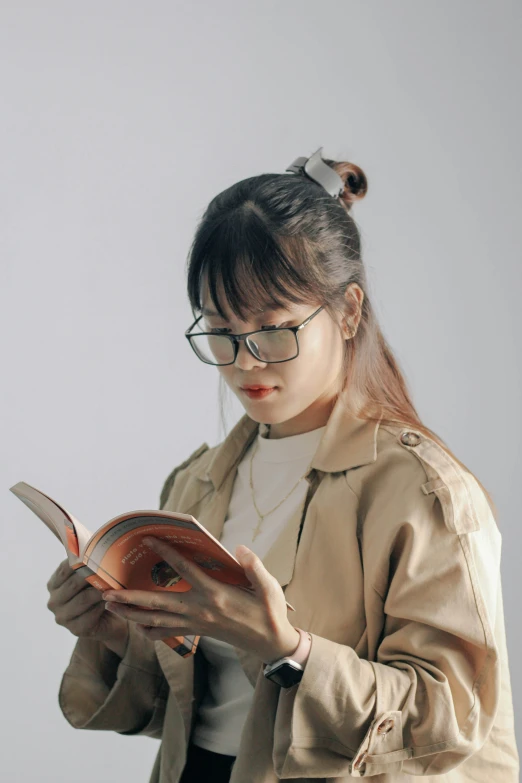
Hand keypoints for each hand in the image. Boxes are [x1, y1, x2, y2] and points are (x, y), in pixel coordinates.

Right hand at [47, 559, 128, 653]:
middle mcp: (54, 601)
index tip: (97, 552)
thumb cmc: (100, 592)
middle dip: (93, 575)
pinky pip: (90, 615)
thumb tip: (89, 537)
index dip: (81, 560)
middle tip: (109, 567)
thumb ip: (86, 559)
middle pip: (73, 583)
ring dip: (100, 590)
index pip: (65, 568)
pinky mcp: (75, 629)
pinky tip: (112, 600)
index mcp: (54, 584)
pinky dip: (102, 606)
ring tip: (114, 582)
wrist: (110, 621)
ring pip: (83, 599)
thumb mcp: (92, 575)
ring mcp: (63, 617)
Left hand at [102, 537, 299, 662]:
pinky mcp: (198, 631)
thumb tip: (238, 547)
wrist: (271, 642)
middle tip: (106, 594)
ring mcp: (196, 623)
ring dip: (131, 614)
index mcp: (215, 593)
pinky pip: (167, 633)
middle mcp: (200, 610)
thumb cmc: (269, 611)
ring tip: (110, 607)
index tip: (147, 541)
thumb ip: (253, 566)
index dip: (165, 553)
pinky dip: (149, 631)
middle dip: (129, 598)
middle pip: (157, 603)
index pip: (183, 570)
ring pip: (156, 620)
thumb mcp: (269, 587)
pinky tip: (137, 626)